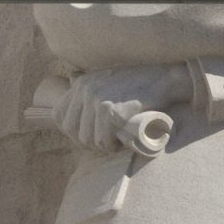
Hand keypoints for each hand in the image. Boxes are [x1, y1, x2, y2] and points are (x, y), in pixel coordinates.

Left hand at [58, 62, 189, 152]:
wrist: (164, 78)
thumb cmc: (139, 82)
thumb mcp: (108, 77)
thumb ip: (89, 85)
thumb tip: (72, 83)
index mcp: (81, 83)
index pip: (58, 115)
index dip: (71, 131)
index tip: (89, 135)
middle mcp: (85, 90)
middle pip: (71, 130)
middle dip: (87, 141)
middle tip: (106, 141)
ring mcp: (97, 100)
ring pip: (86, 139)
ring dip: (102, 145)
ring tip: (116, 141)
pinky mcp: (111, 112)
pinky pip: (102, 141)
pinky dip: (112, 146)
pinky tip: (123, 141)